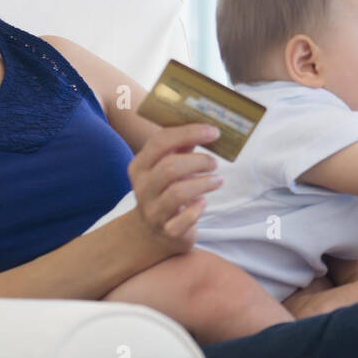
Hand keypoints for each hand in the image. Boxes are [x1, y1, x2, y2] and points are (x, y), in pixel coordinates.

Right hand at [126, 123, 223, 255]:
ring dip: (204, 183)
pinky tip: (203, 203)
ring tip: (217, 180)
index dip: (189, 133)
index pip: (160, 141)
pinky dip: (197, 209)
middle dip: (199, 161)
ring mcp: (153, 211)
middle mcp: (143, 187)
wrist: (151, 231)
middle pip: (170, 167)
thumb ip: (182, 146)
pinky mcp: (167, 230)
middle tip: (214, 163)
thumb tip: (207, 126)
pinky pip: (184, 220)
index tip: (214, 132)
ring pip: (178, 193)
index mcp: (140, 165)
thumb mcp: (167, 165)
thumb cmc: (165, 190)